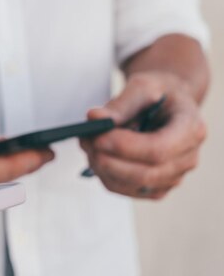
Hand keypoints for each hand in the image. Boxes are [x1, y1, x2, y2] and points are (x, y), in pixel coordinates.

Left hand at [80, 72, 206, 199]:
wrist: (167, 104)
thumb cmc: (158, 93)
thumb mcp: (143, 86)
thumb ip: (120, 104)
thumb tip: (95, 118)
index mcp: (191, 130)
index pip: (159, 149)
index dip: (126, 147)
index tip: (98, 137)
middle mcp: (187, 159)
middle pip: (145, 174)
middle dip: (108, 160)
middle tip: (85, 140)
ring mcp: (173, 177)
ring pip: (130, 185)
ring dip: (101, 167)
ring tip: (87, 142)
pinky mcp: (154, 187)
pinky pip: (123, 189)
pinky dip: (103, 174)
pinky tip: (95, 154)